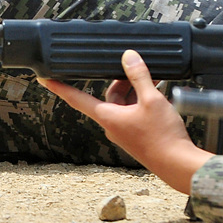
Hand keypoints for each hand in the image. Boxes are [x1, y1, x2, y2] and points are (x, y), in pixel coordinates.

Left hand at [38, 49, 212, 193]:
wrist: (179, 165)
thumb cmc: (163, 137)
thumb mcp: (151, 100)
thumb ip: (139, 76)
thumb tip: (129, 57)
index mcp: (107, 117)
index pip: (76, 98)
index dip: (59, 87)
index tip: (44, 79)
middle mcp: (112, 126)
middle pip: (110, 96)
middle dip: (123, 81)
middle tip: (137, 68)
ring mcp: (124, 132)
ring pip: (124, 104)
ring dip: (136, 91)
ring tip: (154, 81)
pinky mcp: (137, 137)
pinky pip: (134, 113)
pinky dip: (143, 102)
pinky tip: (158, 95)